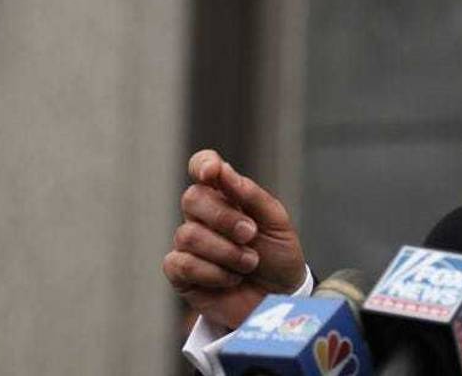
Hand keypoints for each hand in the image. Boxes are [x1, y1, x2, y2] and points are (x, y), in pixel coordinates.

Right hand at [162, 149, 306, 329]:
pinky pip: (181, 264)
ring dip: (226, 251)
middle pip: (192, 198)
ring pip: (188, 234)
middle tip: (251, 234)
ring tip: (249, 262)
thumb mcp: (277, 222)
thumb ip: (252, 196)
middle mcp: (204, 216)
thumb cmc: (278, 256)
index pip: (203, 167)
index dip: (202, 164)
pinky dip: (212, 273)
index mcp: (227, 196)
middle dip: (224, 218)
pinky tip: (232, 279)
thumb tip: (224, 172)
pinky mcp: (181, 274)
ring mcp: (190, 244)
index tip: (212, 172)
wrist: (280, 298)